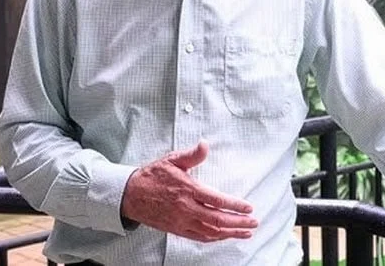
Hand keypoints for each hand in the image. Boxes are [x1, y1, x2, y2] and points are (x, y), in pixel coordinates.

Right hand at [121, 140, 258, 242]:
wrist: (130, 195)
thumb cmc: (152, 177)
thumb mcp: (172, 160)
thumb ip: (192, 155)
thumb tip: (205, 145)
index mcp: (187, 190)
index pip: (217, 200)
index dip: (235, 205)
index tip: (249, 207)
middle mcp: (186, 208)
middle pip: (218, 220)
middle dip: (239, 222)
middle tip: (253, 221)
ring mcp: (182, 222)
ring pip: (211, 232)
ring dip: (231, 233)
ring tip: (246, 231)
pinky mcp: (177, 230)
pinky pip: (200, 237)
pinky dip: (216, 238)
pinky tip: (225, 236)